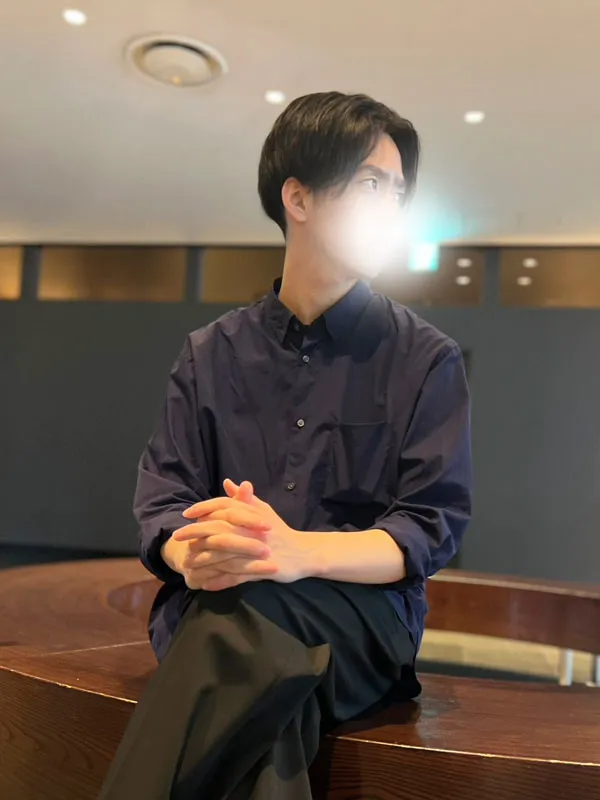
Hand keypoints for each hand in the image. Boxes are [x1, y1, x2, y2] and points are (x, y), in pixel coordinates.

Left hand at [177, 480, 317, 590]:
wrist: (303, 553)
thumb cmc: (279, 531)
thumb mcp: (263, 511)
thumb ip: (244, 499)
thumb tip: (228, 482)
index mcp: (252, 515)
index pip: (224, 506)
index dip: (204, 508)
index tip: (186, 514)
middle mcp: (252, 531)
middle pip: (219, 529)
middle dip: (195, 533)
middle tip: (177, 537)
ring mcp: (256, 551)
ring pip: (224, 555)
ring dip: (203, 560)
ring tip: (187, 565)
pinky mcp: (262, 569)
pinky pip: (236, 577)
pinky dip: (220, 581)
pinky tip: (205, 584)